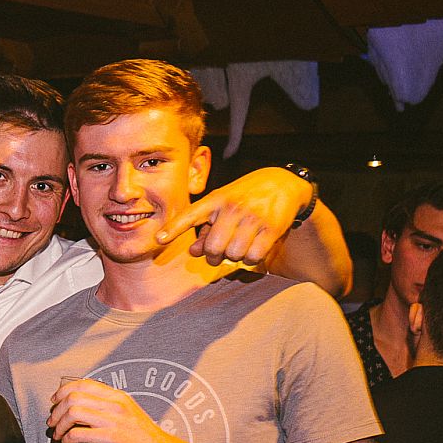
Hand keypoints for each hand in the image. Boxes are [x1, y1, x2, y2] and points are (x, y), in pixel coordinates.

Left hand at [48, 379, 181, 442]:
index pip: (83, 384)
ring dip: (59, 425)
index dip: (63, 391)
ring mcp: (112, 420)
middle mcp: (114, 404)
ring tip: (59, 435)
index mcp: (117, 396)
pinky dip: (67, 440)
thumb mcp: (128, 413)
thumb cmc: (144, 438)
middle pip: (73, 397)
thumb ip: (107, 407)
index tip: (55, 401)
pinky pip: (77, 434)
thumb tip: (81, 409)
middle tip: (53, 422)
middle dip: (57, 410)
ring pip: (72, 412)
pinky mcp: (110, 438)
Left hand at [157, 166, 312, 265]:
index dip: (173, 228)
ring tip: (239, 245)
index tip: (158, 239)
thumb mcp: (223, 206)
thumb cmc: (245, 198)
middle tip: (219, 252)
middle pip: (213, 248)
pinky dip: (250, 259)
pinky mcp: (271, 228)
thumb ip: (205, 228)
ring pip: (233, 255)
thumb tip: (194, 252)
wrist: (283, 183)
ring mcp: (252, 218)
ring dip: (234, 257)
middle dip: (213, 256)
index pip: (190, 215)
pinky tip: (253, 248)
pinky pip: (253, 257)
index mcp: (215, 200)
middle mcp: (232, 208)